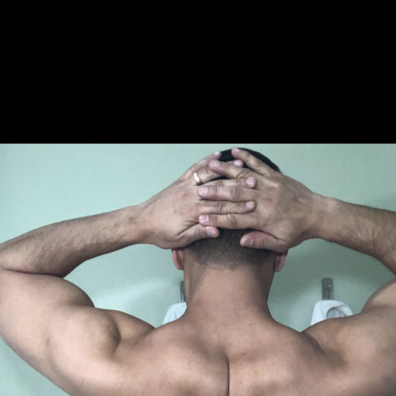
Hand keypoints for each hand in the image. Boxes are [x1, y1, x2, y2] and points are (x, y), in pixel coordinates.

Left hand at [140, 151, 258, 249]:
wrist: (141, 222)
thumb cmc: (160, 233)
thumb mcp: (180, 239)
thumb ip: (199, 233)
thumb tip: (217, 231)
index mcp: (192, 212)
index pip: (220, 208)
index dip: (237, 207)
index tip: (252, 206)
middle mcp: (190, 195)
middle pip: (218, 189)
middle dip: (237, 185)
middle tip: (253, 182)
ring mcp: (185, 186)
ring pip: (208, 174)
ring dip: (225, 169)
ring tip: (240, 163)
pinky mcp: (180, 181)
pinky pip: (195, 168)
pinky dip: (206, 161)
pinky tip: (216, 156)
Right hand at [195, 147, 319, 252]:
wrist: (316, 214)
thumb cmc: (297, 230)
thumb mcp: (279, 243)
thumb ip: (259, 242)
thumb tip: (241, 241)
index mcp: (262, 218)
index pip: (234, 219)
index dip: (217, 218)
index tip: (201, 218)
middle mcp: (264, 200)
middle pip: (234, 196)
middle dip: (215, 193)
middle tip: (199, 191)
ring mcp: (269, 185)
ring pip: (243, 177)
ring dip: (226, 171)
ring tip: (211, 166)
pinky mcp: (275, 176)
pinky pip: (258, 165)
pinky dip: (247, 158)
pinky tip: (235, 152)